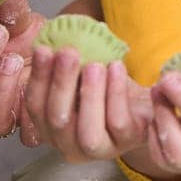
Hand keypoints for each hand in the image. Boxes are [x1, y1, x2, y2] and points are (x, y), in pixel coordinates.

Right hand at [0, 0, 44, 137]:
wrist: (66, 62)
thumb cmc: (35, 39)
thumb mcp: (24, 19)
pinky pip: (25, 136)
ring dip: (1, 92)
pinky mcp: (27, 130)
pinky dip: (34, 119)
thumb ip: (10, 6)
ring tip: (15, 62)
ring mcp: (2, 114)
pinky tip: (42, 92)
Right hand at [21, 47, 152, 160]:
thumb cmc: (106, 85)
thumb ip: (67, 59)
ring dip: (89, 94)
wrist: (144, 101)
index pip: (36, 107)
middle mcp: (68, 145)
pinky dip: (115, 93)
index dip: (38, 78)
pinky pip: (118, 122)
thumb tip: (58, 30)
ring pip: (87, 131)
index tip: (43, 50)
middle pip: (57, 120)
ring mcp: (98, 150)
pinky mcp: (126, 142)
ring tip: (94, 65)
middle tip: (68, 53)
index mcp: (50, 127)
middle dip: (61, 83)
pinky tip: (116, 68)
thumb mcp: (83, 70)